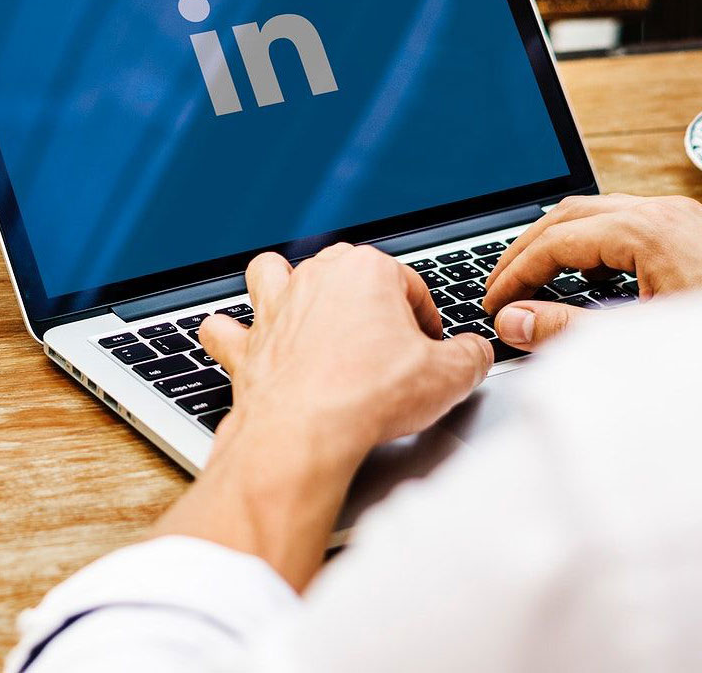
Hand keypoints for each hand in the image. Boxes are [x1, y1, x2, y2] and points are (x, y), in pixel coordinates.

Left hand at [150, 244, 491, 590]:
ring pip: (272, 274)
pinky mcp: (248, 346)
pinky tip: (240, 343)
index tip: (430, 347)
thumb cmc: (372, 396)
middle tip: (383, 343)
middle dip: (366, 302)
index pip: (408, 285)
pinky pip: (226, 329)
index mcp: (366, 270)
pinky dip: (230, 335)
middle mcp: (316, 278)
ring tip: (298, 308)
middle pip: (345, 273)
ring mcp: (276, 308)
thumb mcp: (449, 376)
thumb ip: (471, 356)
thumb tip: (475, 353)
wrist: (306, 432)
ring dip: (281, 286)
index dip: (425, 320)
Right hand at [483, 194, 701, 349]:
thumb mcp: (641, 338)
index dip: (516, 273)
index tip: (496, 302)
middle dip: (526, 249)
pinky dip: (591, 244)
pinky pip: (626, 223)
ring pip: (597, 213)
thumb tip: (514, 320)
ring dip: (558, 243)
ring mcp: (682, 219)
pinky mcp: (696, 233)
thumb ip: (567, 329)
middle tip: (500, 286)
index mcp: (647, 230)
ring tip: (533, 278)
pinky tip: (587, 274)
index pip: (556, 240)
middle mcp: (664, 213)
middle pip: (569, 214)